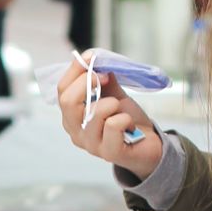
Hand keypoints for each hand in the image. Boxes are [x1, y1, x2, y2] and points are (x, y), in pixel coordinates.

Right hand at [56, 56, 163, 178]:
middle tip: (106, 77)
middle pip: (68, 101)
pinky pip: (113, 125)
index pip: (62, 90)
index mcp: (73, 117)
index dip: (76, 71)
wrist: (149, 144)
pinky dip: (125, 118)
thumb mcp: (114, 96)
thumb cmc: (128, 121)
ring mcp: (91, 144)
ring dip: (112, 103)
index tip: (92, 58)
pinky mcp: (109, 152)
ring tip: (120, 108)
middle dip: (88, 82)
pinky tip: (129, 125)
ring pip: (93, 113)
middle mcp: (76, 132)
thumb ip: (103, 80)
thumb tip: (95, 58)